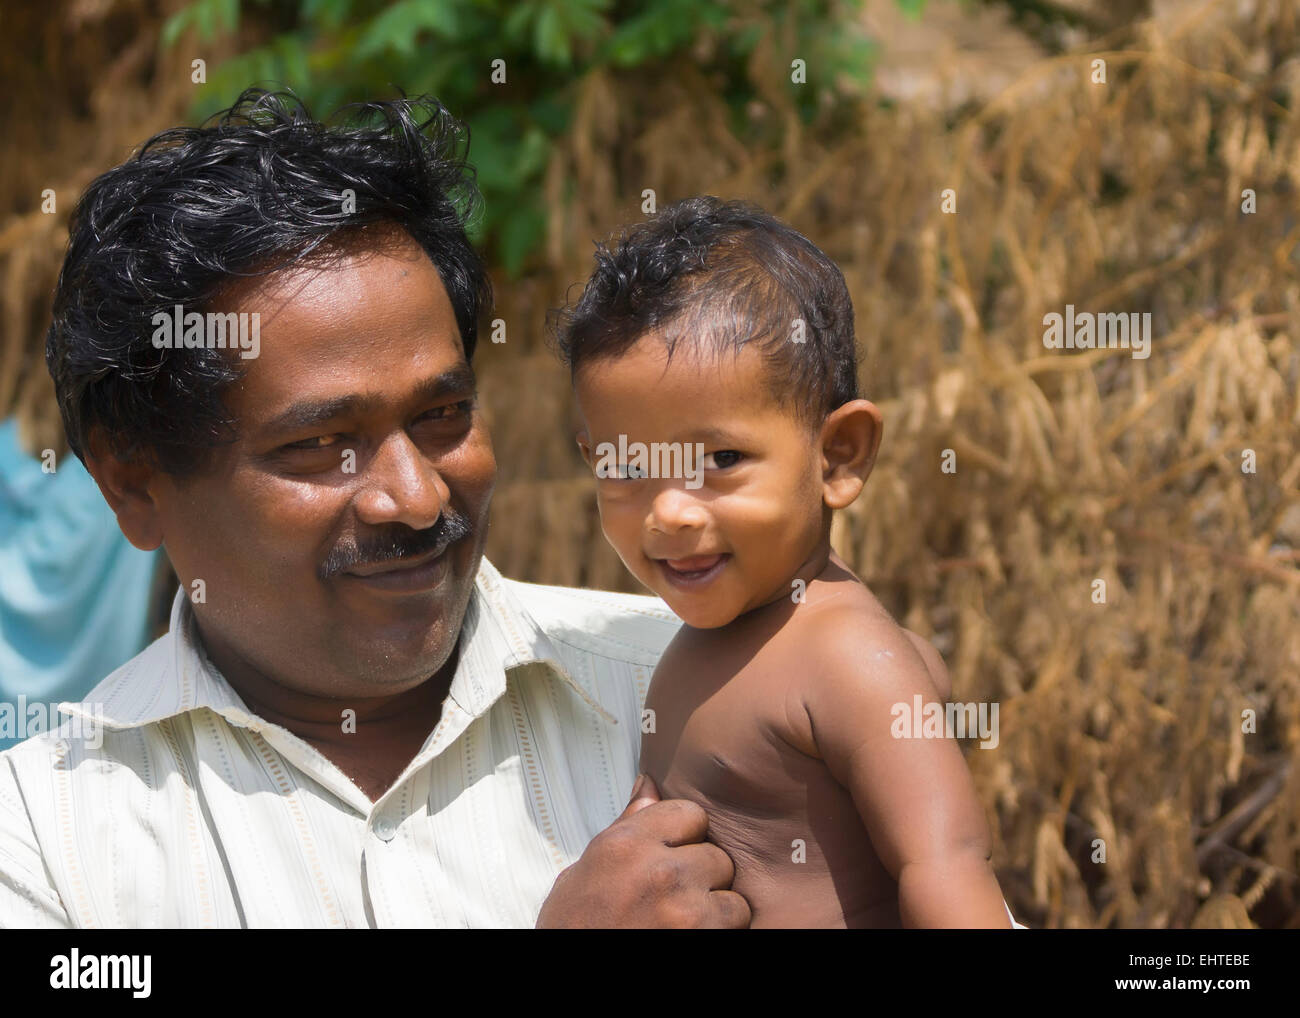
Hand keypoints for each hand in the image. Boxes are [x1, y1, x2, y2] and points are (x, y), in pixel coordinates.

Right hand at [535, 774, 750, 927]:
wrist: (574, 975)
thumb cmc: (575, 926)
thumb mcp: (588, 869)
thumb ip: (626, 826)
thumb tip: (648, 785)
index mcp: (626, 845)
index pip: (691, 814)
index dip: (686, 837)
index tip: (673, 854)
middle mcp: (659, 871)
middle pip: (716, 854)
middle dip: (702, 875)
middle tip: (675, 896)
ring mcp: (684, 910)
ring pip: (732, 893)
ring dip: (716, 907)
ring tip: (684, 919)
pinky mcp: (702, 937)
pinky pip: (736, 922)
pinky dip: (721, 930)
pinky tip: (692, 933)